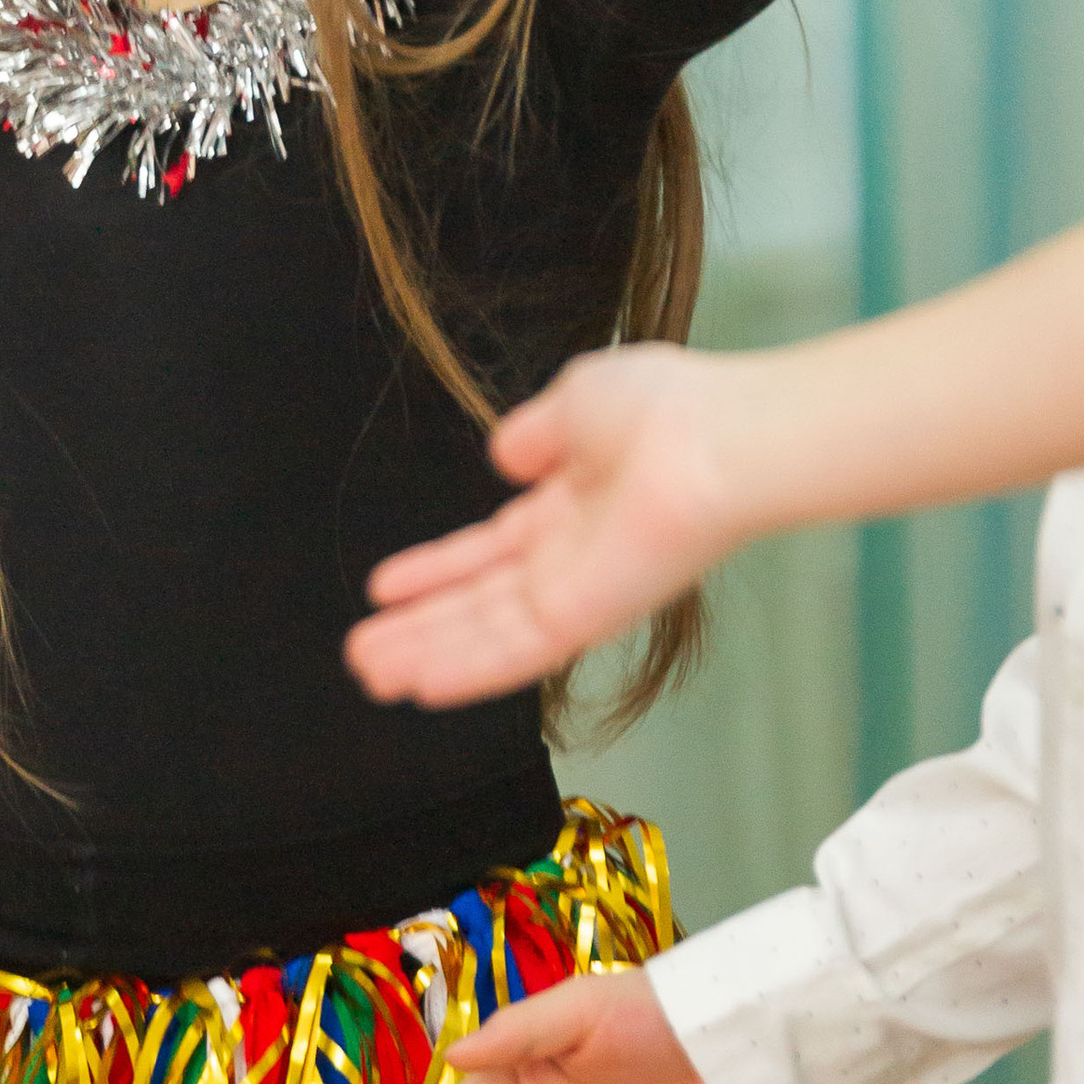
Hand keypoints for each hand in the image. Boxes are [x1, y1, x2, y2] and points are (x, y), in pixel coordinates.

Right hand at [350, 345, 733, 708]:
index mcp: (576, 505)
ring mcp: (581, 592)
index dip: (436, 570)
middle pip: (481, 605)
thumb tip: (507, 454)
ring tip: (368, 675)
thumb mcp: (581, 398)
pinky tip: (420, 686)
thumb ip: (538, 432)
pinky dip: (466, 669)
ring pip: (489, 636)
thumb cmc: (669, 407)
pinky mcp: (586, 617)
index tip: (384, 588)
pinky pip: (515, 652)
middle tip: (362, 654)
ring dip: (428, 655)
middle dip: (420, 628)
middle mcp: (575, 558)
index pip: (492, 551)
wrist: (720, 438)